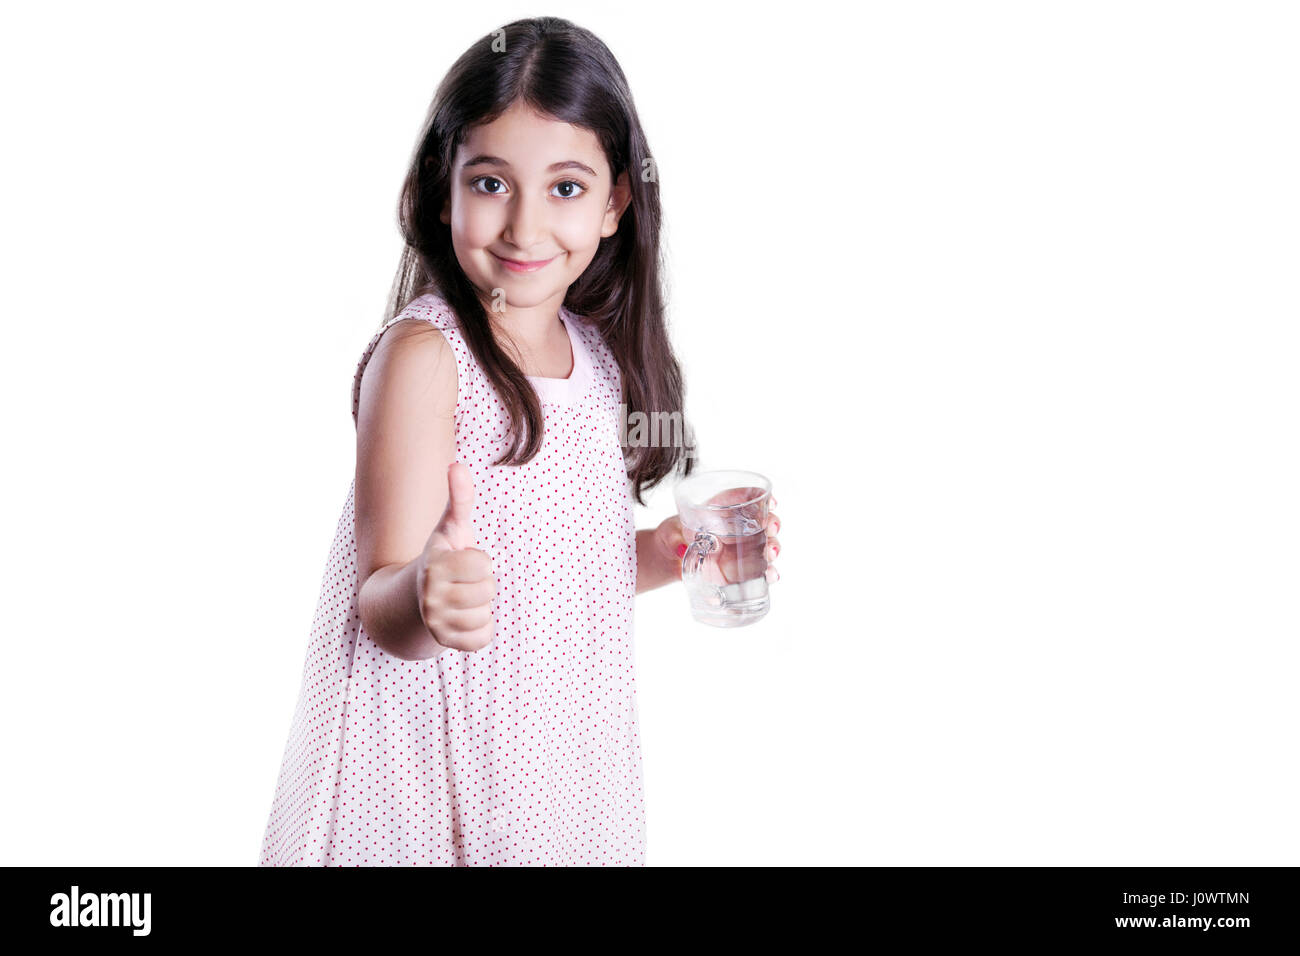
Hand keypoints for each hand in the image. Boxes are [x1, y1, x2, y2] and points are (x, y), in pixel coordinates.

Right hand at [415, 461, 496, 651]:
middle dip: (482, 584)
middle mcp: (430, 597)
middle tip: (463, 583)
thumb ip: (459, 499)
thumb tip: (457, 464)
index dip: (479, 561)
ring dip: (480, 607)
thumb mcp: (450, 529)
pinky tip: (463, 619)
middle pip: (488, 590)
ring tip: (461, 600)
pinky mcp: (445, 643)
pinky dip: (480, 630)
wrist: (412, 601)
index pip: (484, 563)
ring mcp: (436, 623)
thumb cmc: (442, 559)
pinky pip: (483, 638)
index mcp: (434, 566)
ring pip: (486, 614)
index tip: (462, 562)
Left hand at [655, 493, 780, 584]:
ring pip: (767, 544)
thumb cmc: (672, 536)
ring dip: (774, 547)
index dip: (763, 498)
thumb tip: (680, 548)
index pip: (748, 497)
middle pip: (764, 520)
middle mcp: (737, 527)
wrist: (670, 560)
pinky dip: (769, 573)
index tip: (771, 502)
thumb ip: (673, 538)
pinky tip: (771, 576)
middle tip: (772, 529)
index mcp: (722, 509)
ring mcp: (742, 548)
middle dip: (773, 523)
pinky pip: (761, 569)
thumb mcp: (669, 533)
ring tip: (771, 555)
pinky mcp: (741, 569)